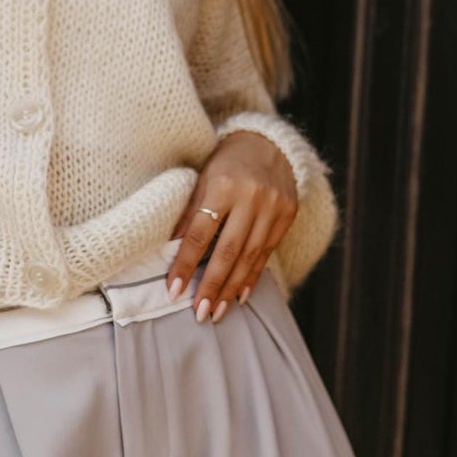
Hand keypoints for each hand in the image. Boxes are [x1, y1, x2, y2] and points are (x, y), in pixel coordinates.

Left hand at [167, 131, 297, 322]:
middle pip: (228, 250)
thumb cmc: (225, 163)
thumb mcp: (200, 179)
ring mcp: (273, 207)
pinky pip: (267, 252)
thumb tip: (168, 251)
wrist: (267, 143)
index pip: (200, 233)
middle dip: (213, 285)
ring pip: (250, 256)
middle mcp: (251, 197)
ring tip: (218, 311)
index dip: (186, 264)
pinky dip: (253, 276)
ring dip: (233, 288)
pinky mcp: (288, 215)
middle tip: (200, 313)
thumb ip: (188, 213)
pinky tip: (241, 295)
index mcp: (223, 185)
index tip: (174, 291)